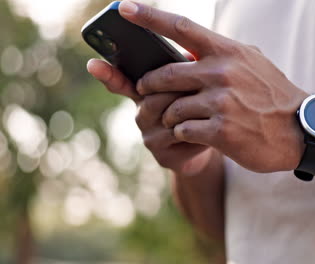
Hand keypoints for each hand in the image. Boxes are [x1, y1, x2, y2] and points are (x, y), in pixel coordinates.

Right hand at [86, 59, 214, 176]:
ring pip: (167, 116)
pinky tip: (209, 126)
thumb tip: (191, 54)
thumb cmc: (199, 109)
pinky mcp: (163, 156)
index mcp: (145, 94)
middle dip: (177, 88)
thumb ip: (186, 71)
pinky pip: (180, 136)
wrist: (208, 146)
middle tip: (199, 84)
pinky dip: (197, 128)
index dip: (107, 74)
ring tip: (208, 104)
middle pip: (152, 97)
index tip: (92, 64)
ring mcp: (150, 137)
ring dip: (189, 108)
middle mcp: (141, 115)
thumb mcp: (193, 86)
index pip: (120, 81)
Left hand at [118, 1, 307, 172]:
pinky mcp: (220, 130)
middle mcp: (222, 73)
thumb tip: (191, 45)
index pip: (182, 27)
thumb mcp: (253, 63)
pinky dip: (183, 133)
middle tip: (144, 87)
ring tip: (178, 119)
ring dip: (170, 115)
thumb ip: (223, 54)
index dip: (149, 16)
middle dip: (150, 83)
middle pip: (166, 74)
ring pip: (172, 107)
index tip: (124, 8)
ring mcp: (221, 102)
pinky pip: (183, 130)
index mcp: (228, 52)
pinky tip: (196, 134)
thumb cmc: (274, 97)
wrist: (301, 131)